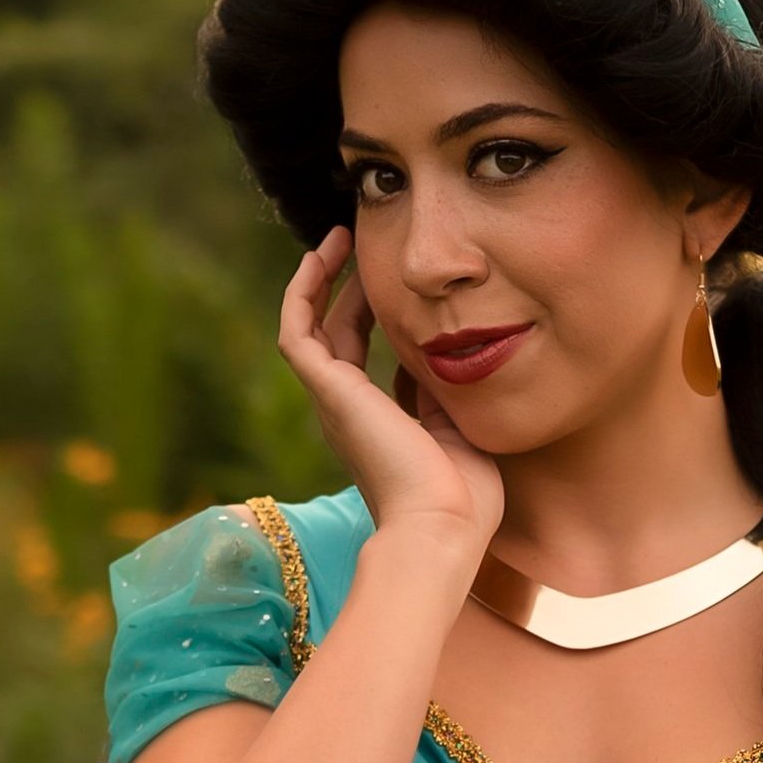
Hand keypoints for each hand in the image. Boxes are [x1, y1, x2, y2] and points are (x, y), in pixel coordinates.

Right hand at [280, 229, 502, 564]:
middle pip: (339, 338)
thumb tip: (447, 350)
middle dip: (349, 290)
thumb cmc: (464, 498)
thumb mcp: (461, 428)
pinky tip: (323, 254)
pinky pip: (297, 330)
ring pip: (311, 329)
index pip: (370, 361)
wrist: (443, 526)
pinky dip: (304, 291)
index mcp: (381, 426)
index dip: (378, 318)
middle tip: (362, 242)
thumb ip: (445, 391)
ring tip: (339, 236)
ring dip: (321, 280)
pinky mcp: (328, 391)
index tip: (397, 283)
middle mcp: (349, 413)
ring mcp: (334, 402)